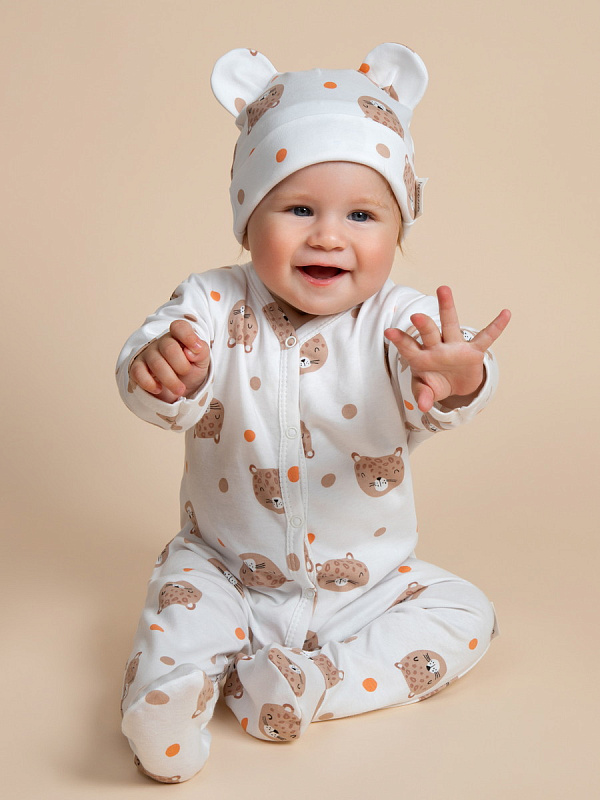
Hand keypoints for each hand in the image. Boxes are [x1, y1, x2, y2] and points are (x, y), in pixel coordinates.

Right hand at [130, 320, 210, 402]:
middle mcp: (162, 342)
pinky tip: (159, 389)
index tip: (197, 349)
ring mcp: (148, 354)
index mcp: (179, 337)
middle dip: (181, 365)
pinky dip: (149, 383)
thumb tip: (191, 351)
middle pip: (169, 347)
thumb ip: (202, 353)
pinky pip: (138, 372)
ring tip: (180, 390)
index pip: (179, 327)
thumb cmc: (190, 371)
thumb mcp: (202, 362)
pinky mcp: (137, 368)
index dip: (188, 336)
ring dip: (170, 380)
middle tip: (187, 374)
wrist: (178, 390)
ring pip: (156, 363)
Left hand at [385, 286, 510, 412]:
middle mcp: (436, 347)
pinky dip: (496, 327)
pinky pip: (486, 338)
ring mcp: (455, 347)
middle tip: (416, 316)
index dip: (400, 340)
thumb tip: (423, 406)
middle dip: (424, 325)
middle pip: (429, 333)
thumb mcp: (427, 390)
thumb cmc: (434, 383)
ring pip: (450, 325)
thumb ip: (423, 395)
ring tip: (443, 289)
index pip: (409, 347)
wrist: (454, 385)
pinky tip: (505, 314)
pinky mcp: (473, 351)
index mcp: (421, 357)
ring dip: (447, 307)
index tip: (389, 332)